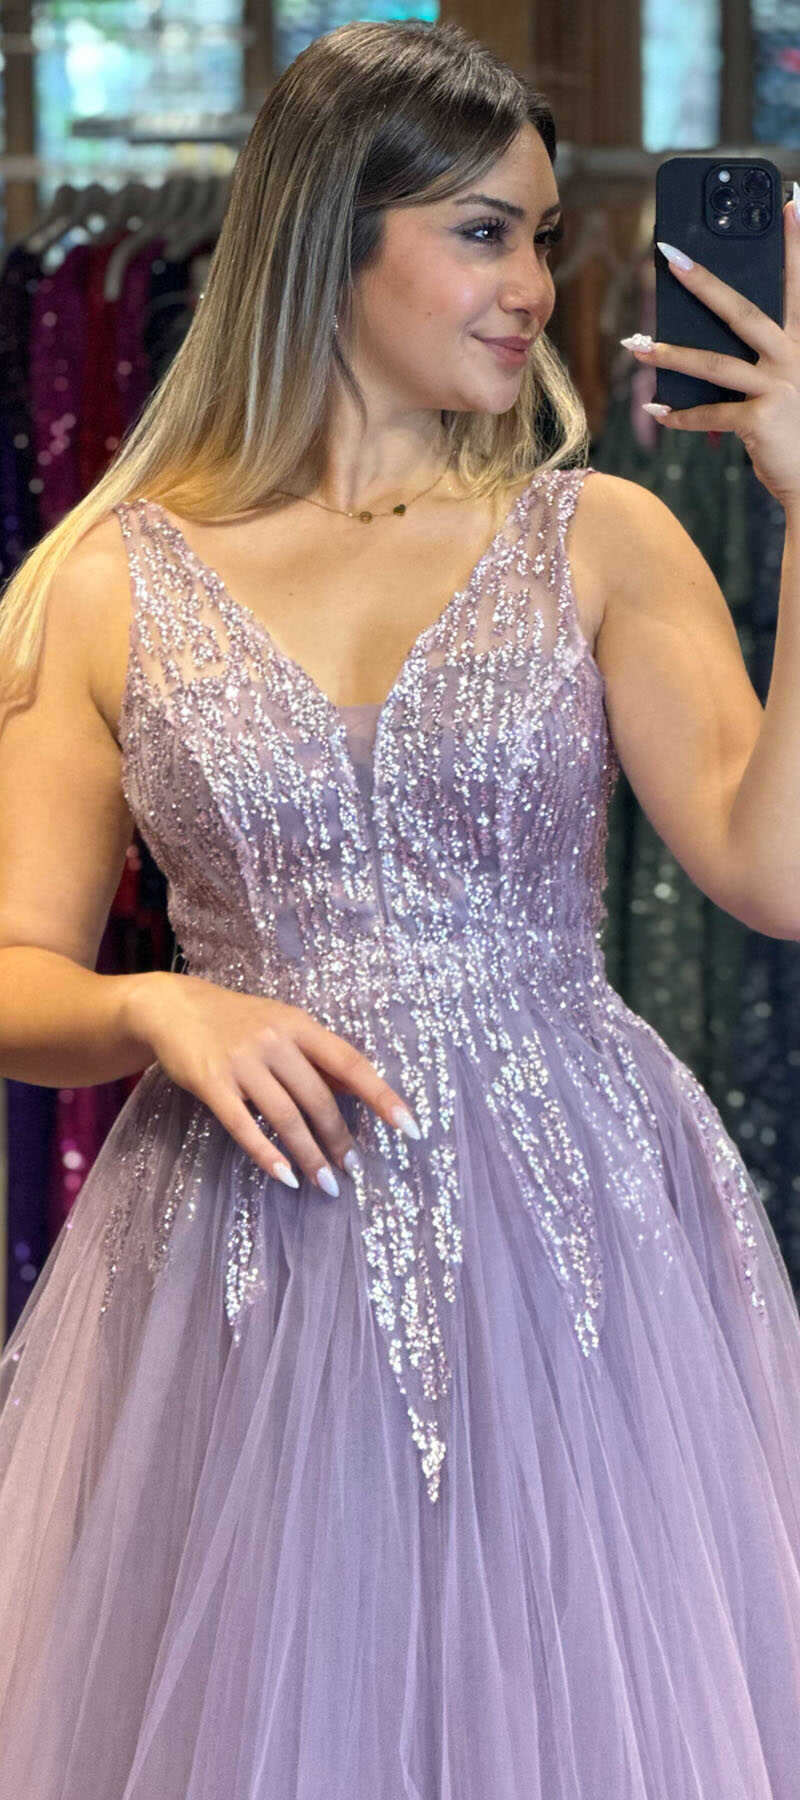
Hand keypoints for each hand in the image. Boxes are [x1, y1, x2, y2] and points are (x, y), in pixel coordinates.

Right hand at [126, 971, 419, 1195]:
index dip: (381, 1096)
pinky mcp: (212, 1083)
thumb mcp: (283, 1026)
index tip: (409, 1127)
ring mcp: (242, 1062)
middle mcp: (274, 1041)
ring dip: (310, 1156)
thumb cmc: (238, 1022)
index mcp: (299, 1025)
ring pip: (286, 1117)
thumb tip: (362, 1090)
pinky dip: (268, 1155)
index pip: (350, 1063)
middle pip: (318, 1099)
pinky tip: (285, 1177)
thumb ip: (318, 1057)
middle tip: (353, 1170)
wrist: (175, 1008)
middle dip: (340, 1139)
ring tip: (326, 1184)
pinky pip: (244, 1126)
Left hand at [621, 190, 799, 507]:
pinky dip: (681, 416)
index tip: (793, 203)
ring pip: (714, 363)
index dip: (796, 245)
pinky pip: (710, 413)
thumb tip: (707, 349)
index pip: (798, 287)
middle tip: (672, 256)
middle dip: (705, 283)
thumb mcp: (788, 386)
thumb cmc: (798, 431)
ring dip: (671, 354)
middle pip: (743, 312)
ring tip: (636, 346)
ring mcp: (778, 387)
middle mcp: (794, 358)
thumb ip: (762, 361)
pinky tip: (657, 412)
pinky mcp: (760, 420)